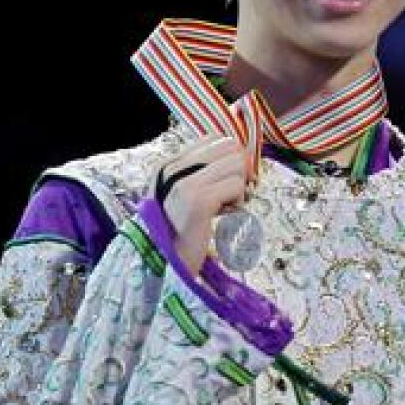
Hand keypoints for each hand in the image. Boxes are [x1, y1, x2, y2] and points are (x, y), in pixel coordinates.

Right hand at [155, 137, 247, 274]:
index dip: (232, 157)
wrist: (163, 265)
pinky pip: (237, 185)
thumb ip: (204, 175)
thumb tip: (241, 158)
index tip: (232, 181)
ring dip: (240, 188)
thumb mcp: (186, 196)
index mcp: (168, 164)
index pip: (215, 139)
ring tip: (225, 208)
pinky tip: (225, 216)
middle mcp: (172, 168)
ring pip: (237, 164)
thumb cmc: (180, 234)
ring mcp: (183, 183)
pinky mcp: (198, 200)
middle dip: (241, 170)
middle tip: (234, 195)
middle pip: (230, 146)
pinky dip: (239, 202)